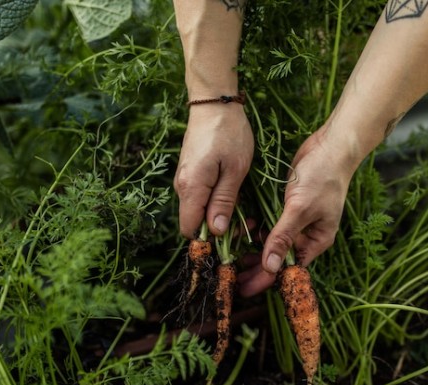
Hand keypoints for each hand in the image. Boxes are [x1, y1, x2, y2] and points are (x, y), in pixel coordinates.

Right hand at [174, 105, 253, 237]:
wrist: (214, 102)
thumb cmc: (229, 133)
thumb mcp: (235, 170)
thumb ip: (224, 201)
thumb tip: (216, 231)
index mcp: (191, 188)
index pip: (190, 229)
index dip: (209, 239)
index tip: (234, 236)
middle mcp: (181, 187)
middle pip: (194, 222)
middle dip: (217, 228)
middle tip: (247, 223)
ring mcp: (183, 179)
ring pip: (197, 210)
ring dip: (218, 215)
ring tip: (245, 210)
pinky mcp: (189, 173)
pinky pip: (199, 197)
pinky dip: (214, 202)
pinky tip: (234, 195)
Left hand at [238, 125, 358, 296]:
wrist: (332, 145)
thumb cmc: (322, 177)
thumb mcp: (300, 209)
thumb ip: (283, 238)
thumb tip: (270, 268)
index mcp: (316, 241)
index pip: (288, 269)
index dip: (265, 279)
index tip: (243, 288)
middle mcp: (307, 235)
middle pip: (279, 259)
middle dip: (255, 268)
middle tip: (231, 277)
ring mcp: (298, 221)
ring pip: (272, 242)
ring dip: (254, 249)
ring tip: (232, 257)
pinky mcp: (289, 207)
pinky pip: (270, 224)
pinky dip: (257, 229)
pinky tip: (243, 230)